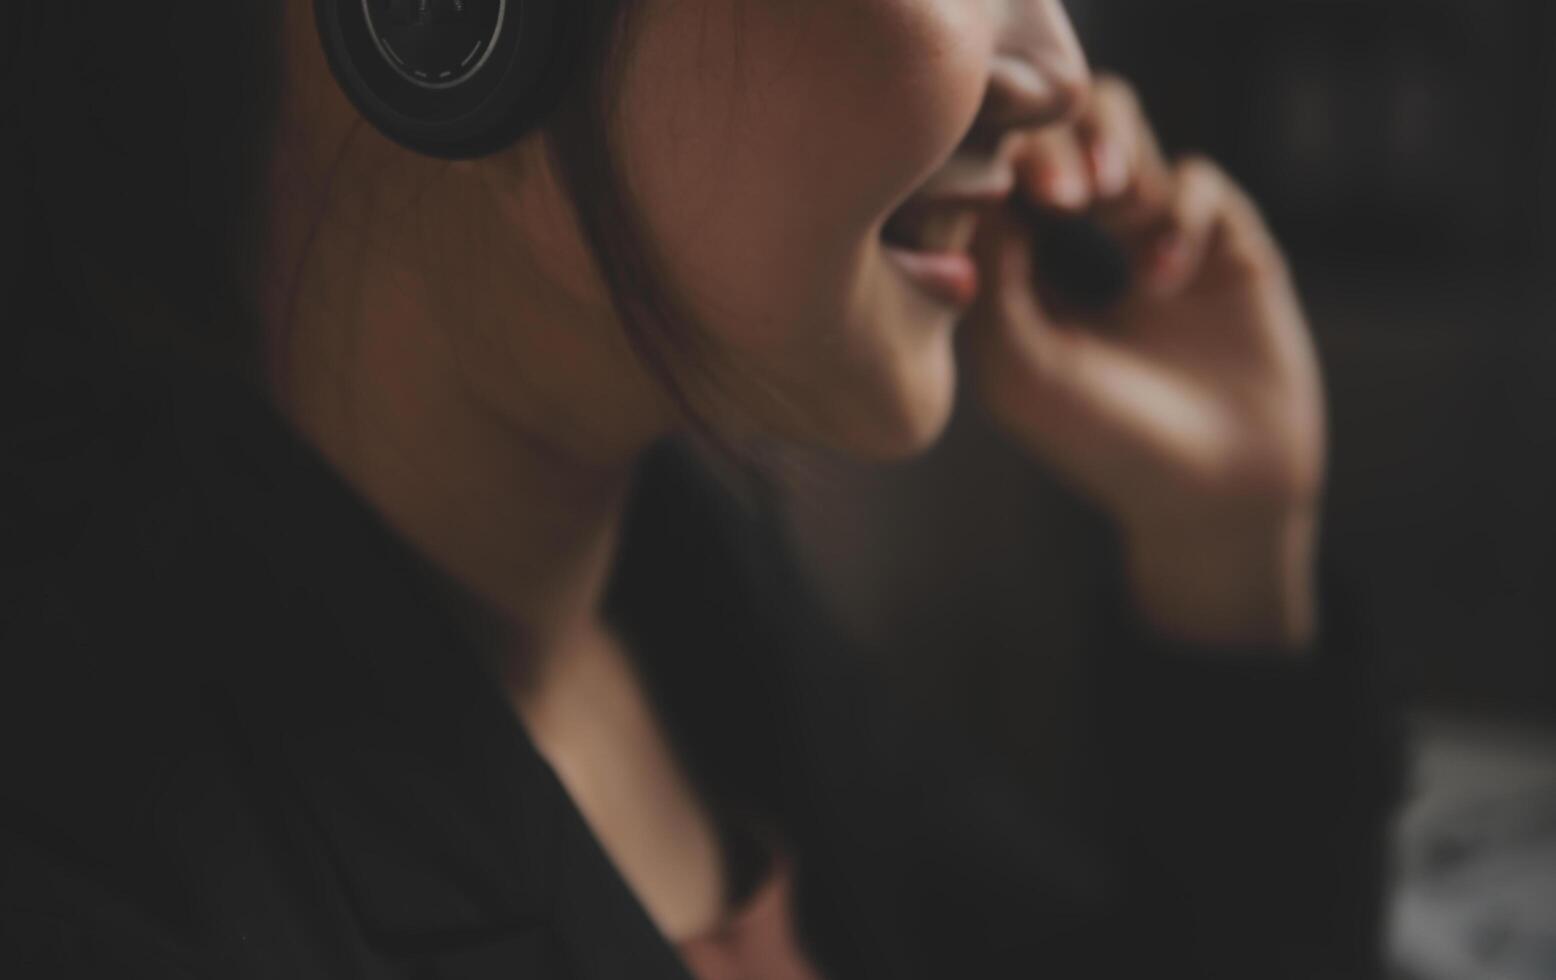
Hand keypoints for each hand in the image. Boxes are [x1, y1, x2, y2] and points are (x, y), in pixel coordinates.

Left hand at [961, 76, 1326, 650]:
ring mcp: (1156, 236)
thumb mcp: (1020, 369)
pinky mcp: (1226, 243)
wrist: (1212, 494)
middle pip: (1058, 128)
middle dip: (1059, 142)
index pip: (996, 172)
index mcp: (1023, 270)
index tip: (1003, 195)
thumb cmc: (1100, 442)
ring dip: (1114, 156)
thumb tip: (985, 186)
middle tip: (1061, 194)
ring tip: (1105, 205)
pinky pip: (1196, 182)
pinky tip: (1160, 280)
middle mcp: (1085, 242)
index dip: (996, 162)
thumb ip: (990, 280)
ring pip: (1124, 132)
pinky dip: (1177, 216)